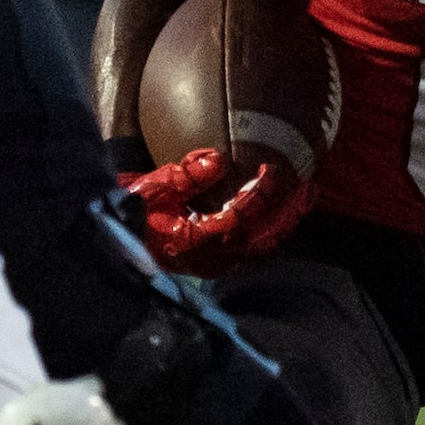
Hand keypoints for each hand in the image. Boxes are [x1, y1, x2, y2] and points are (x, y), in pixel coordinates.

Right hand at [119, 148, 309, 276]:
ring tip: (303, 196)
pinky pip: (254, 249)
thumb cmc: (131, 211)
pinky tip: (281, 212)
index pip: (238, 217)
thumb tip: (219, 160)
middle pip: (262, 237)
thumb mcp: (153, 187)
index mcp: (194, 241)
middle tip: (308, 185)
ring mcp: (216, 264)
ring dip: (285, 222)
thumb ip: (186, 175)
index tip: (271, 169)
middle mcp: (210, 258)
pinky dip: (272, 230)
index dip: (258, 193)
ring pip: (262, 246)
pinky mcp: (216, 262)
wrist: (116, 240)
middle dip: (287, 211)